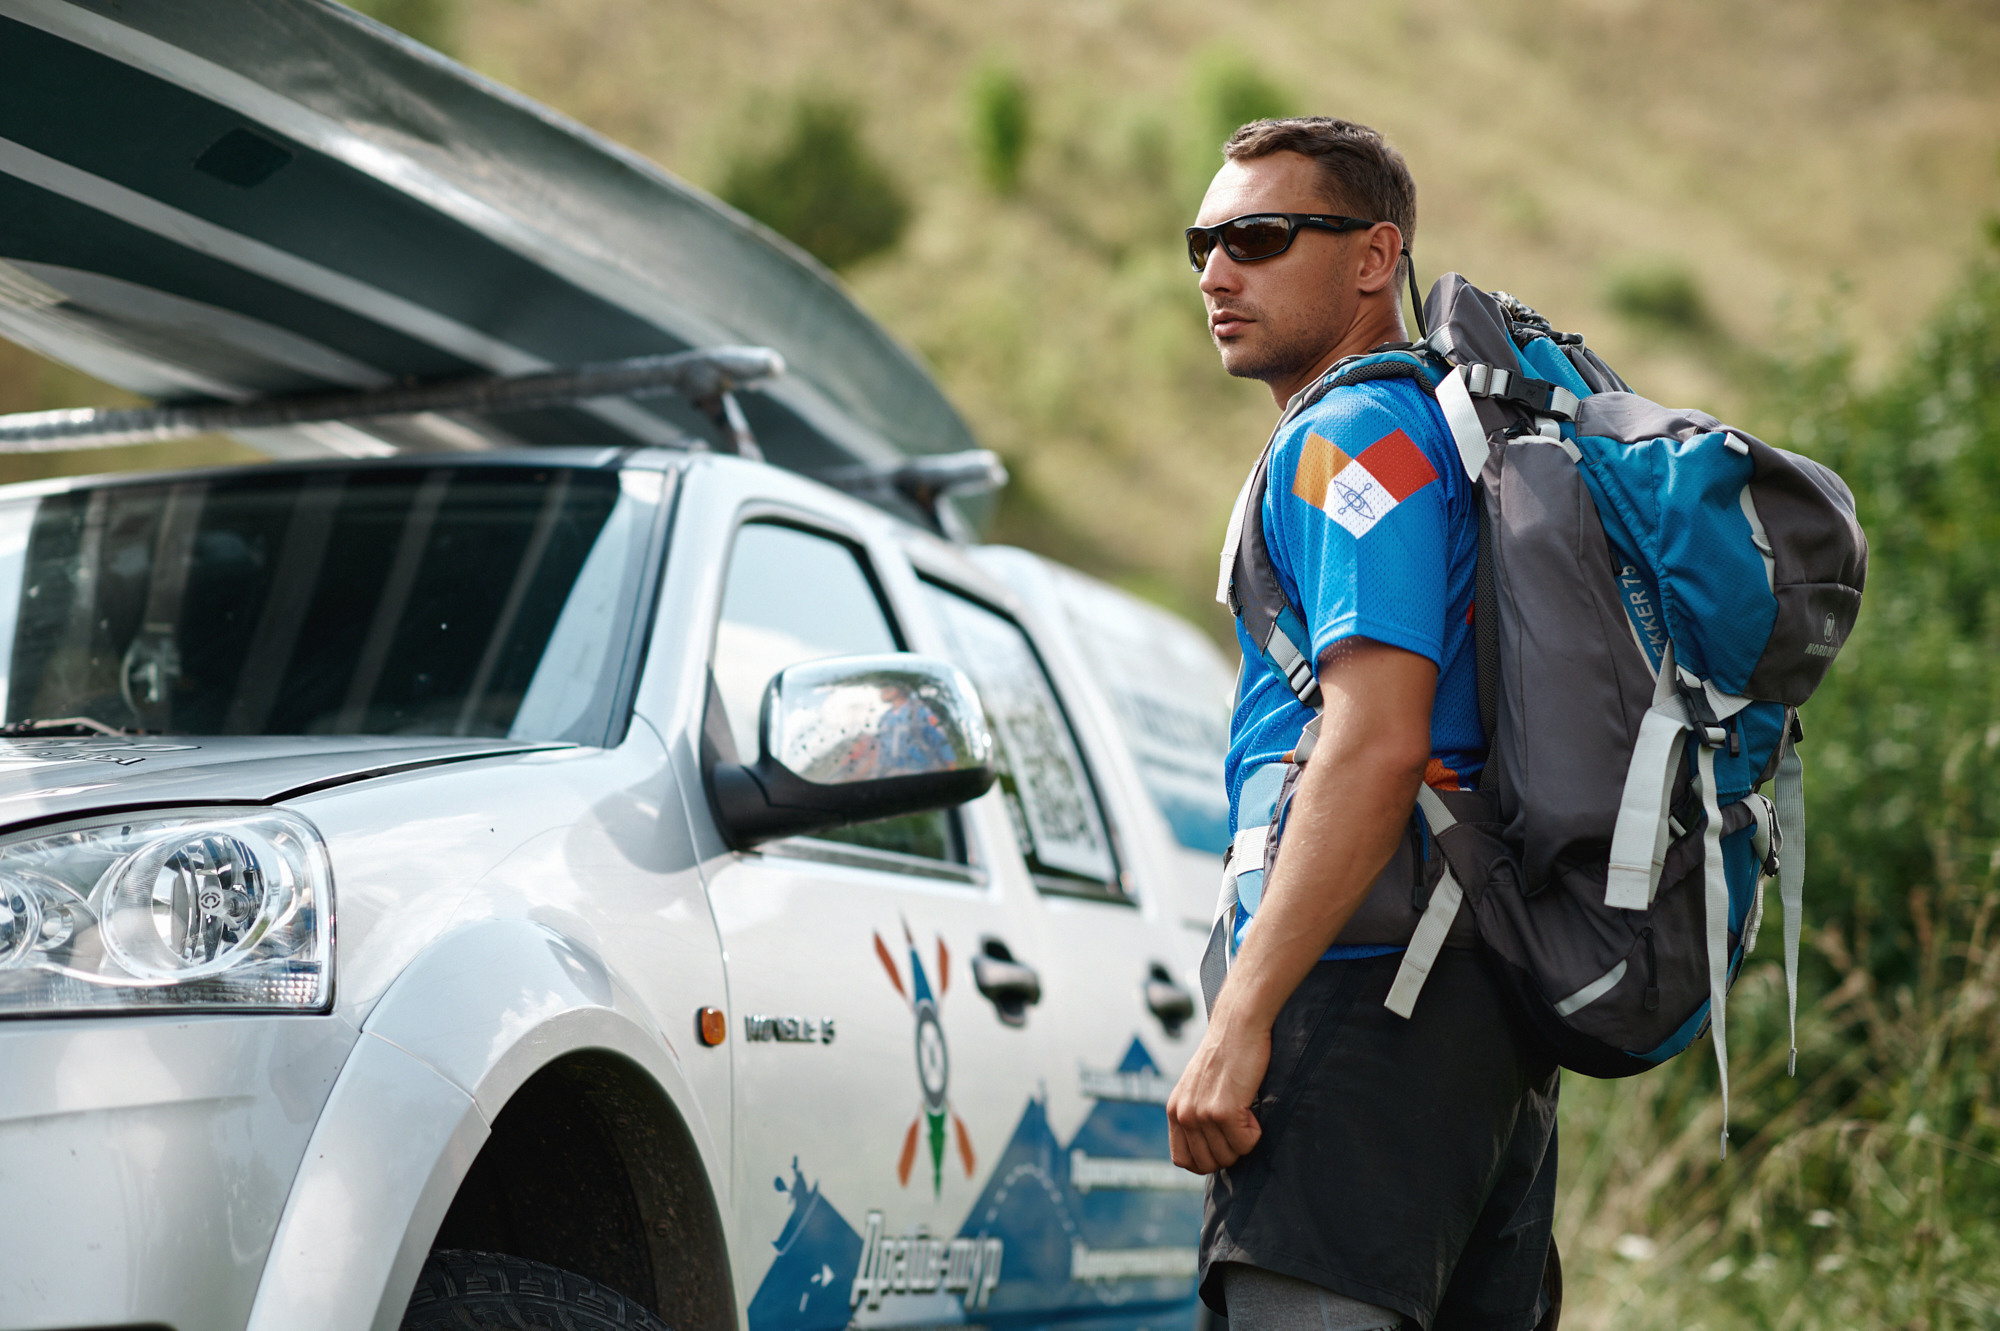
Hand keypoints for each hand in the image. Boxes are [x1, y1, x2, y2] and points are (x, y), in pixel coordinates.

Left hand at [1167, 1019, 1269, 1173]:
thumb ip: (1195, 1114)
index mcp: (1174, 1109)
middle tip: (1239, 1128)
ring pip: (1228, 1156)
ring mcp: (1201, 1114)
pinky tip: (1252, 1109)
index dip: (1206, 1161)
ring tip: (1246, 1114)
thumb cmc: (1225, 1054)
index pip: (1183, 1159)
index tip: (1223, 1147)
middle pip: (1207, 1163)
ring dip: (1243, 1142)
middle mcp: (1183, 1114)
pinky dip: (1255, 1133)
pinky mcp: (1223, 1111)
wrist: (1238, 1025)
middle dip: (1229, 1153)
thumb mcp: (1197, 1086)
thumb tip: (1209, 1148)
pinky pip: (1245, 1144)